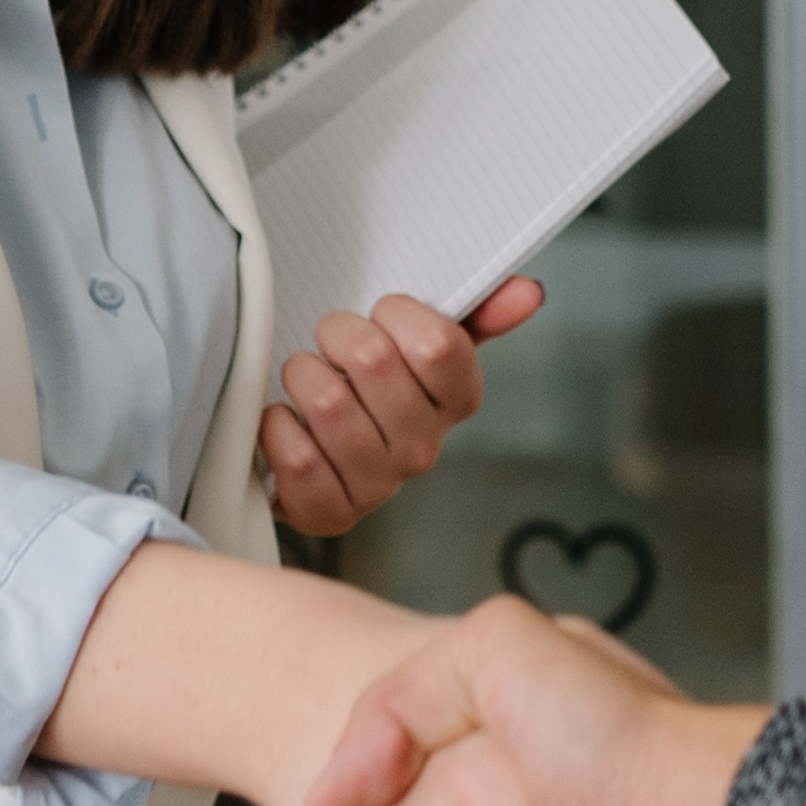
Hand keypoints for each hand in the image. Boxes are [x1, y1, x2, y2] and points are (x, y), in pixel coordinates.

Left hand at [256, 280, 542, 533]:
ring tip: (305, 382)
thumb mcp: (418, 337)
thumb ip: (475, 311)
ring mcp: (379, 485)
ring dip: (302, 376)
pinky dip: (277, 427)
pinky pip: (298, 458)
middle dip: (336, 336)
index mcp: (456, 401)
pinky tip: (286, 421)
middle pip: (373, 361)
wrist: (310, 445)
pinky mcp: (332, 513)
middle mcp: (424, 448)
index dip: (394, 313)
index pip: (437, 344)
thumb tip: (528, 292)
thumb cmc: (366, 385)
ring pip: (328, 402)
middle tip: (331, 347)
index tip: (379, 315)